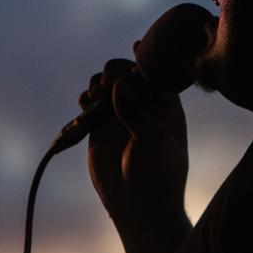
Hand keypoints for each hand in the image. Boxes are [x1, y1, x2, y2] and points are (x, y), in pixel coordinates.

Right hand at [80, 58, 189, 244]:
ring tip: (95, 94)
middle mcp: (144, 106)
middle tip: (107, 80)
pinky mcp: (101, 128)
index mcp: (166, 105)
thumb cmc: (157, 175)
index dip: (147, 57)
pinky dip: (86, 99)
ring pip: (107, 86)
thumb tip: (120, 84)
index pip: (156, 72)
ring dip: (98, 83)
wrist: (139, 206)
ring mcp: (121, 115)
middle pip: (127, 74)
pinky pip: (91, 104)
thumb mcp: (151, 141)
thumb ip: (136, 112)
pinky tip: (85, 103)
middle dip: (116, 70)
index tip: (137, 45)